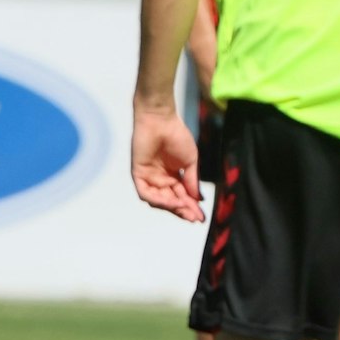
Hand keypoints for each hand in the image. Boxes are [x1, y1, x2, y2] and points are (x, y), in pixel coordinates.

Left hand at [132, 104, 204, 221]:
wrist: (161, 121)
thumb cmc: (177, 136)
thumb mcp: (190, 162)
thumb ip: (192, 181)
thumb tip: (198, 199)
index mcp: (173, 176)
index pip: (182, 196)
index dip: (191, 207)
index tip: (201, 216)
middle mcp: (160, 179)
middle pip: (171, 201)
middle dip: (183, 210)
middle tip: (195, 218)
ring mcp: (149, 178)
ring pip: (159, 200)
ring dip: (172, 207)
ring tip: (185, 210)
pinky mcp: (138, 174)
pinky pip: (146, 193)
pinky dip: (159, 200)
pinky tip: (172, 202)